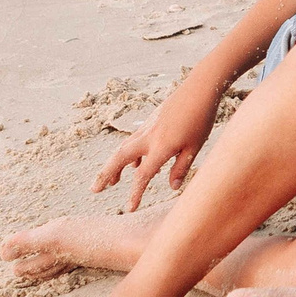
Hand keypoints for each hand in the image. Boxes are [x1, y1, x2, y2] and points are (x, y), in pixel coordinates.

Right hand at [92, 82, 219, 210]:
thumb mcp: (195, 147)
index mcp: (161, 147)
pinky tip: (133, 165)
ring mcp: (147, 127)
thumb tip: (172, 187)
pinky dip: (129, 154)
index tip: (130, 208)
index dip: (135, 193)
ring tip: (110, 182)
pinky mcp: (150, 121)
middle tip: (95, 190)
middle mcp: (148, 137)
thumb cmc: (201, 119)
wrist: (198, 88)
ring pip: (123, 148)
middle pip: (119, 158)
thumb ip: (181, 168)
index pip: (143, 175)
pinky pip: (133, 140)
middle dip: (105, 174)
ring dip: (114, 165)